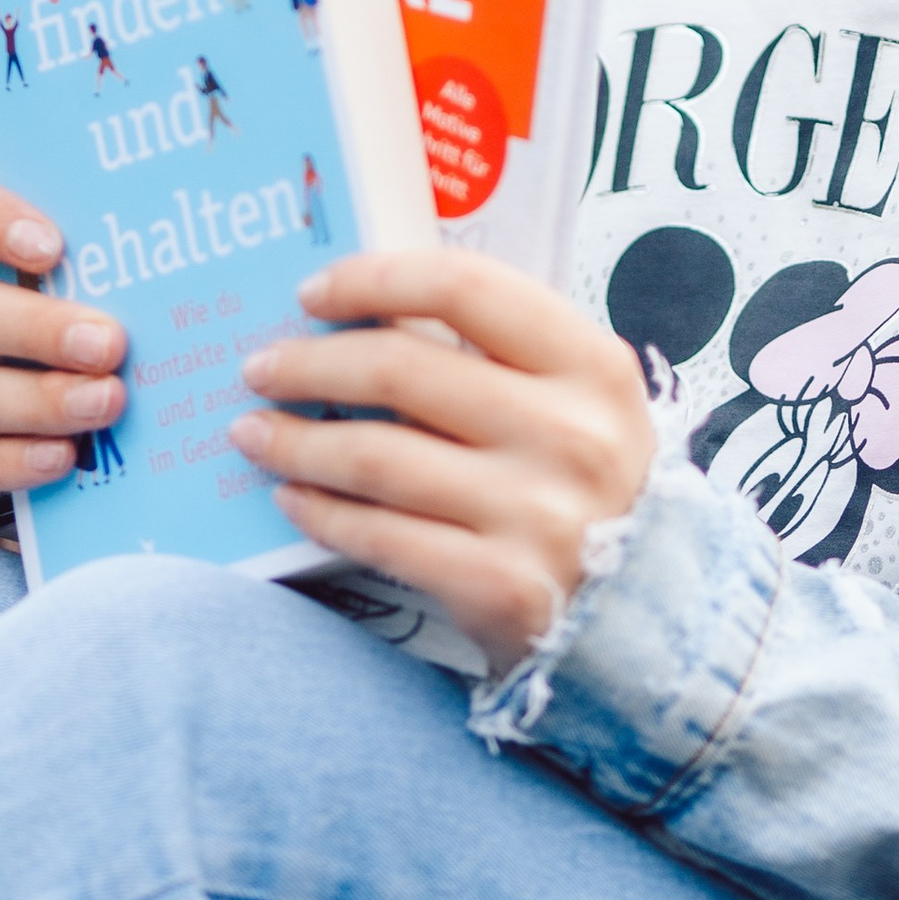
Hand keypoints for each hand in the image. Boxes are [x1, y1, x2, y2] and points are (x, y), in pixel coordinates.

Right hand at [0, 162, 128, 546]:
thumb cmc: (27, 376)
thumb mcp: (47, 327)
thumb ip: (86, 297)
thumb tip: (187, 277)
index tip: (53, 246)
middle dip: (34, 326)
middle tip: (111, 344)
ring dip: (35, 399)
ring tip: (106, 403)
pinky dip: (4, 461)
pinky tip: (60, 460)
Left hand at [231, 251, 654, 672]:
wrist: (645, 620)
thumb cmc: (588, 489)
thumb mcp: (575, 403)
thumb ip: (497, 355)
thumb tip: (365, 313)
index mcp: (592, 365)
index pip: (464, 287)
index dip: (373, 279)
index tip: (312, 293)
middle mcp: (570, 433)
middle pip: (401, 368)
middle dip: (308, 364)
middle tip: (260, 368)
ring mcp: (537, 513)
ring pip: (376, 456)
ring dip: (295, 441)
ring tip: (253, 433)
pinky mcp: (502, 585)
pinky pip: (380, 536)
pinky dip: (321, 512)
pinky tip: (292, 497)